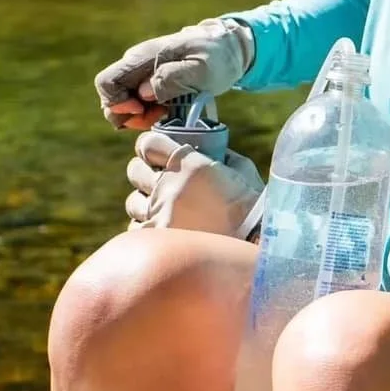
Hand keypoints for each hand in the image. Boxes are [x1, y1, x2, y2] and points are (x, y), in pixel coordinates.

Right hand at [95, 18, 254, 129]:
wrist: (226, 48)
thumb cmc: (216, 57)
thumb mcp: (201, 69)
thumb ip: (173, 78)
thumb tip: (144, 93)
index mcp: (142, 58)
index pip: (106, 83)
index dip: (117, 103)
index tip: (143, 111)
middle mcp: (135, 64)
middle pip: (110, 97)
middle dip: (129, 115)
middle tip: (158, 117)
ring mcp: (141, 74)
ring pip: (123, 104)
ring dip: (140, 117)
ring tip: (167, 113)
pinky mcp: (150, 83)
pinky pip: (137, 104)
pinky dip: (148, 114)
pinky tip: (168, 111)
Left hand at [124, 130, 265, 235]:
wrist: (256, 247)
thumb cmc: (252, 206)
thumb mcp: (240, 169)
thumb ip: (220, 155)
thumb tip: (208, 148)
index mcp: (190, 164)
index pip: (148, 144)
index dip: (148, 146)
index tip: (152, 152)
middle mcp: (169, 187)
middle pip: (134, 171)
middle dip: (144, 172)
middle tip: (156, 180)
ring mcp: (159, 215)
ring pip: (133, 202)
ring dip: (145, 202)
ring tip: (162, 209)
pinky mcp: (157, 240)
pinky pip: (136, 229)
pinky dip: (147, 228)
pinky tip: (163, 230)